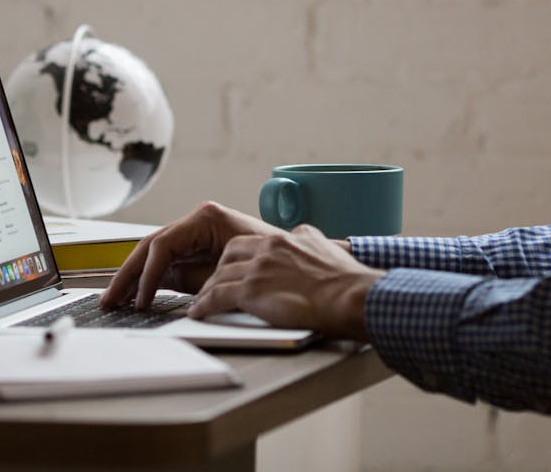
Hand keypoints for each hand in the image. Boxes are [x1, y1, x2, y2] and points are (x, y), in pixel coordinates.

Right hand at [100, 202, 281, 308]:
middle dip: (128, 275)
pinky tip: (137, 297)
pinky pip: (168, 263)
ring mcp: (196, 234)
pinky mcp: (198, 250)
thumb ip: (189, 281)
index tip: (139, 300)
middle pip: (151, 247)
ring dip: (134, 277)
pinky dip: (151, 280)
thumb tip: (155, 290)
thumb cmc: (272, 269)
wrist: (306, 275)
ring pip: (155, 254)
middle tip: (109, 299)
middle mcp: (198, 221)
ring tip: (115, 300)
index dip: (146, 274)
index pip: (162, 245)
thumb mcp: (226, 277)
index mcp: (206, 218)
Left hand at [187, 224, 383, 340]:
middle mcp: (267, 249)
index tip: (231, 269)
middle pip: (228, 255)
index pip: (248, 244)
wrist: (352, 297)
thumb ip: (308, 240)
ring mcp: (258, 269)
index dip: (236, 258)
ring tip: (201, 301)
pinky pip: (217, 297)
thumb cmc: (346, 281)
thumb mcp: (324, 246)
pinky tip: (199, 313)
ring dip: (207, 290)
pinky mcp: (253, 292)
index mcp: (282, 239)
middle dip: (217, 270)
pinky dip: (204, 305)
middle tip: (212, 284)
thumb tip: (304, 237)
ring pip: (219, 276)